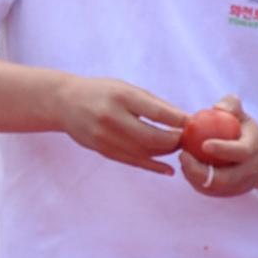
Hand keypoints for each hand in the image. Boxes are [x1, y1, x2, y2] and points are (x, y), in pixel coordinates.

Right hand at [43, 76, 187, 173]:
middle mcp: (112, 117)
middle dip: (175, 141)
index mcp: (121, 96)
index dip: (179, 120)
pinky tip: (167, 169)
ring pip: (145, 153)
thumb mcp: (126, 88)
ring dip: (165, 153)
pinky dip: (153, 166)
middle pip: (153, 137)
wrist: (64, 102)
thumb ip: (154, 104)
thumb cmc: (102, 91)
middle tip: (186, 139)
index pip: (158, 112)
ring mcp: (105, 136)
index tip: (192, 124)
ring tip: (175, 148)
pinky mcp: (102, 150)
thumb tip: (185, 120)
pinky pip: (133, 162)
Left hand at [178, 93, 257, 199]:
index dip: (223, 149)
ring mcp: (240, 186)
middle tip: (182, 155)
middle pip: (225, 178)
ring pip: (214, 188)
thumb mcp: (242, 114)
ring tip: (183, 159)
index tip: (203, 144)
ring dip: (194, 176)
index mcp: (254, 150)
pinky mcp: (230, 194)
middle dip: (200, 170)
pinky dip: (195, 181)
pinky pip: (209, 191)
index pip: (240, 152)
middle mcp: (250, 171)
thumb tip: (217, 107)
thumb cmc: (245, 130)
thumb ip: (231, 105)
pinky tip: (186, 167)